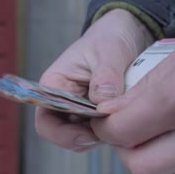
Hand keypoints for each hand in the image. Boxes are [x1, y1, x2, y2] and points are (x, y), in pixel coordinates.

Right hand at [35, 9, 153, 151]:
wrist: (125, 34)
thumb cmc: (110, 38)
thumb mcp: (110, 51)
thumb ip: (106, 76)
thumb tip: (101, 102)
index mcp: (54, 86)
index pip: (46, 124)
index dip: (65, 136)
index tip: (93, 133)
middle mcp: (62, 103)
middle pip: (66, 137)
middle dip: (89, 138)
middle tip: (115, 129)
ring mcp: (80, 111)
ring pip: (86, 139)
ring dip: (104, 135)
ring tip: (123, 118)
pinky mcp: (97, 115)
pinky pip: (102, 133)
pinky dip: (114, 131)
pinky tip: (128, 118)